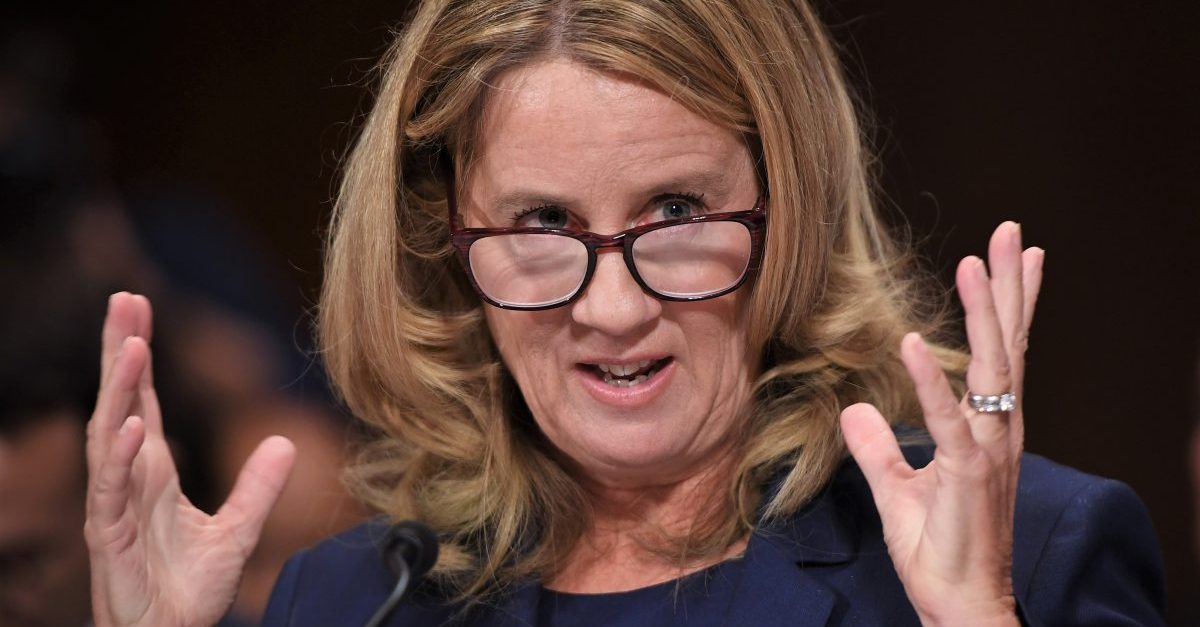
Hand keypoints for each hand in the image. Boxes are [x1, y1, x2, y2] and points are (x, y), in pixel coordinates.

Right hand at [84, 293, 295, 626]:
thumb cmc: (188, 590)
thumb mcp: (238, 532)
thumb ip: (259, 488)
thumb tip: (286, 441)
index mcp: (153, 472)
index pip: (142, 400)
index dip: (138, 355)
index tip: (138, 306)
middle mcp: (129, 481)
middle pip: (119, 402)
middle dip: (120, 350)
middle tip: (123, 298)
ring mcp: (115, 507)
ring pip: (109, 436)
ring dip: (120, 390)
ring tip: (133, 344)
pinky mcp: (109, 538)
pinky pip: (112, 491)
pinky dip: (121, 456)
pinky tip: (133, 424)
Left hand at [840, 222, 1043, 625]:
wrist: (960, 604)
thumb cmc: (940, 549)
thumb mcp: (899, 488)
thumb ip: (879, 445)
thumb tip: (854, 409)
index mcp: (988, 428)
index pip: (1003, 353)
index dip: (1010, 303)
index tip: (1017, 255)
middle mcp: (998, 430)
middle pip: (1008, 345)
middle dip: (1009, 286)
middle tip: (1012, 231)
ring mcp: (988, 450)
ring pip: (993, 369)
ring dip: (982, 313)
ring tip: (976, 260)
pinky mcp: (966, 474)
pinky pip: (947, 419)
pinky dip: (931, 379)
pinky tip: (915, 340)